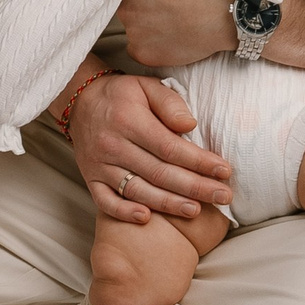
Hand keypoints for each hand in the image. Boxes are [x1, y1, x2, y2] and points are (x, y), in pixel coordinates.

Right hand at [68, 71, 232, 224]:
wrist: (79, 101)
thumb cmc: (121, 95)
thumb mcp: (146, 86)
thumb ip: (170, 103)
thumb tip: (191, 126)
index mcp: (129, 121)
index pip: (170, 147)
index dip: (199, 162)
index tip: (224, 170)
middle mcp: (113, 145)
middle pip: (159, 173)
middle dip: (195, 187)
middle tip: (223, 196)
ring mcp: (99, 165)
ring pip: (137, 190)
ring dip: (168, 204)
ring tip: (196, 210)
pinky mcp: (90, 179)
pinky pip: (105, 201)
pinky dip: (124, 212)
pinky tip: (146, 218)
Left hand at [118, 0, 238, 70]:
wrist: (227, 12)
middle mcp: (127, 10)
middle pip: (131, 10)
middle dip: (145, 10)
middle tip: (168, 10)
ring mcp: (135, 35)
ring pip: (136, 31)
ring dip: (149, 28)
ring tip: (174, 25)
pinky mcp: (144, 55)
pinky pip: (142, 50)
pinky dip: (154, 47)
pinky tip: (172, 39)